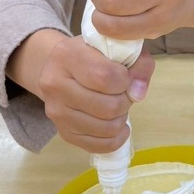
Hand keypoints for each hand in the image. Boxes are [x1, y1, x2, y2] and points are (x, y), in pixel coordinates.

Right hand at [34, 35, 154, 153]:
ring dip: (121, 119)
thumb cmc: (93, 55)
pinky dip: (117, 138)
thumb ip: (139, 64)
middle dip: (125, 101)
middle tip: (123, 93)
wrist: (61, 68)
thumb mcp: (117, 48)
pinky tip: (117, 124)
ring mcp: (57, 112)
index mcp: (67, 55)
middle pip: (108, 107)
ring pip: (107, 128)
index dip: (125, 80)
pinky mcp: (63, 132)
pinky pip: (101, 146)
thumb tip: (138, 94)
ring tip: (117, 106)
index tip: (125, 76)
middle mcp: (55, 84)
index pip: (106, 77)